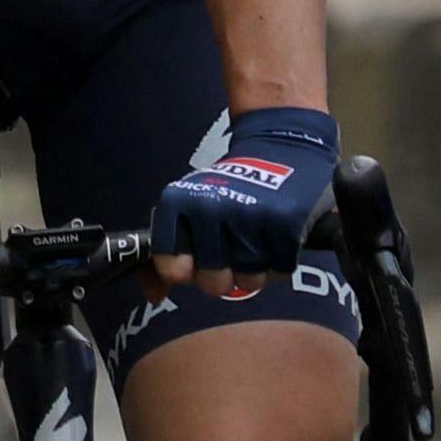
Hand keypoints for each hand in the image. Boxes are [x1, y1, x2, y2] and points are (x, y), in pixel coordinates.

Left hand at [145, 105, 335, 296]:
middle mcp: (211, 209)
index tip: (195, 259)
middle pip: (213, 282)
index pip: (170, 265)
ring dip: (255, 271)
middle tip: (232, 253)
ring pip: (249, 281)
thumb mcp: (188, 208)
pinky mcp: (286, 224)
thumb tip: (154, 296)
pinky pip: (279, 271)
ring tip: (257, 243)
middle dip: (224, 276)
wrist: (282, 145)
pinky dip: (280, 263)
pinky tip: (277, 239)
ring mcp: (250, 216)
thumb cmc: (229, 187)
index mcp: (178, 203)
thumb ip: (165, 254)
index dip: (185, 270)